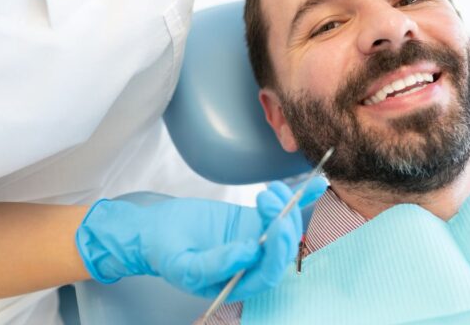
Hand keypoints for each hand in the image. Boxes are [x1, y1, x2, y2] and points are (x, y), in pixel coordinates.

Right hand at [75, 178, 327, 299]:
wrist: (154, 232)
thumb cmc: (166, 253)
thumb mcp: (183, 264)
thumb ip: (214, 264)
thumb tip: (249, 253)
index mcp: (237, 283)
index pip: (268, 272)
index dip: (277, 251)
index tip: (274, 224)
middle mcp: (252, 265)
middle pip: (281, 249)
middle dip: (283, 223)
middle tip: (270, 199)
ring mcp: (255, 241)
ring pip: (284, 228)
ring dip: (286, 206)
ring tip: (271, 190)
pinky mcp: (254, 221)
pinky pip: (280, 211)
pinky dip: (299, 198)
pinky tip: (315, 185)